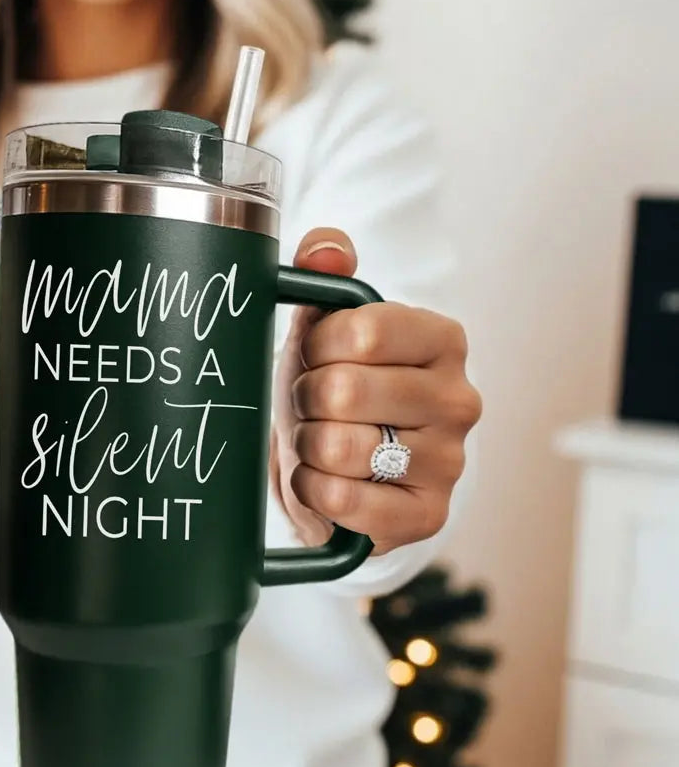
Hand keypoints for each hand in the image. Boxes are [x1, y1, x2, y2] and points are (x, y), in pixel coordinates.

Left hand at [270, 226, 481, 555]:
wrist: (334, 466)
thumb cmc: (331, 387)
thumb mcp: (323, 326)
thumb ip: (324, 271)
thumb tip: (325, 251)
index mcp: (442, 340)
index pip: (360, 332)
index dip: (315, 347)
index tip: (316, 357)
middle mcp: (459, 399)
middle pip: (344, 392)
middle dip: (306, 400)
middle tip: (313, 406)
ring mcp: (449, 462)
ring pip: (339, 448)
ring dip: (307, 446)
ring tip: (319, 441)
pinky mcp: (427, 515)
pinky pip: (343, 499)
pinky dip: (313, 490)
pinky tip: (323, 480)